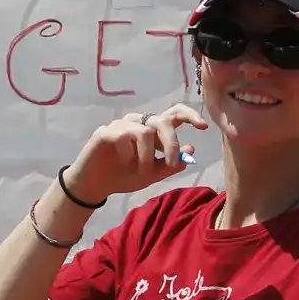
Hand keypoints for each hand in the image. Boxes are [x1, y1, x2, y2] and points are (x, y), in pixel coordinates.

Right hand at [65, 105, 207, 203]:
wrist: (95, 186)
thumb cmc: (124, 176)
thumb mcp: (152, 174)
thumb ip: (171, 164)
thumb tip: (191, 149)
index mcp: (152, 130)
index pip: (173, 114)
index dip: (189, 115)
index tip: (203, 126)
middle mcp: (138, 123)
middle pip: (162, 121)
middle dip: (171, 144)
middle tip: (171, 164)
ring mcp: (121, 125)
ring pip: (145, 132)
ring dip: (147, 156)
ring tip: (141, 171)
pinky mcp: (106, 131)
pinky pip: (125, 137)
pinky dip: (128, 153)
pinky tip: (121, 160)